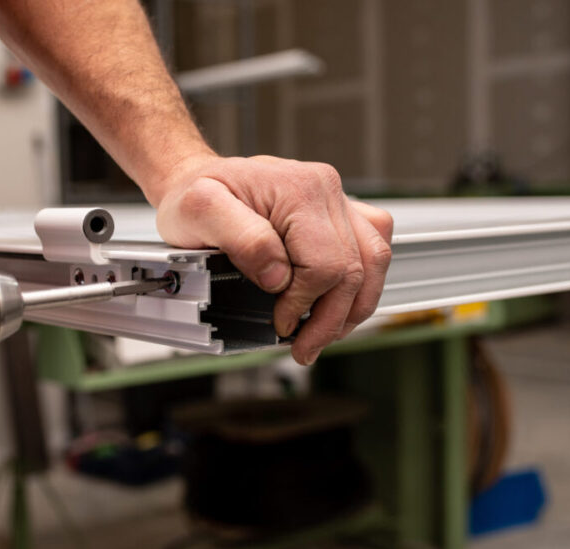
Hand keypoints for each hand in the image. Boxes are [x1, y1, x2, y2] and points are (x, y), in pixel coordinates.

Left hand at [155, 155, 392, 364]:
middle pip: (356, 269)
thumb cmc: (195, 195)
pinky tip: (339, 302)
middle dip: (332, 320)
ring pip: (374, 261)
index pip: (326, 266)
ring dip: (353, 307)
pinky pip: (372, 248)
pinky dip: (362, 282)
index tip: (281, 323)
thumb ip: (243, 241)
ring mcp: (336, 200)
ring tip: (325, 333)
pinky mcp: (338, 212)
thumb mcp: (200, 212)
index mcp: (299, 191)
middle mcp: (325, 191)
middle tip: (305, 347)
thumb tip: (279, 277)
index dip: (304, 304)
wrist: (195, 179)